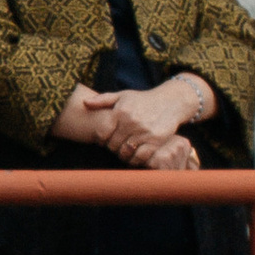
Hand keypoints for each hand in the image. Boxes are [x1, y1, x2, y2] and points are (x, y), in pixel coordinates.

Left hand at [96, 79, 211, 165]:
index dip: (101, 140)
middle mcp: (131, 122)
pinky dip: (136, 159)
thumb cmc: (142, 100)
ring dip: (124, 155)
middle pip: (113, 145)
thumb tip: (84, 103)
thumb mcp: (123, 96)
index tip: (105, 140)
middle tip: (116, 147)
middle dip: (113, 148)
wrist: (170, 101)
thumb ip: (103, 100)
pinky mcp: (156, 140)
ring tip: (125, 151)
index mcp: (120, 111)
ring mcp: (144, 132)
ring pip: (126, 152)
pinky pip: (141, 157)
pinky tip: (136, 155)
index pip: (102, 134)